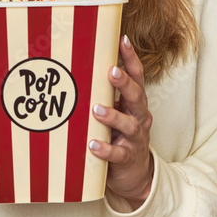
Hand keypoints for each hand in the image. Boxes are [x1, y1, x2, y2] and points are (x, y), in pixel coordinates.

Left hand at [89, 35, 154, 209]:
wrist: (136, 176)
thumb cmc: (120, 137)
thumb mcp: (117, 113)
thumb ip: (103, 96)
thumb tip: (77, 70)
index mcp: (135, 104)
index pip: (137, 77)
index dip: (131, 59)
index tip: (122, 40)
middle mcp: (138, 118)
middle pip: (136, 97)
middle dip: (124, 83)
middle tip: (111, 71)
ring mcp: (135, 139)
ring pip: (129, 124)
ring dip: (113, 116)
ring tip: (96, 110)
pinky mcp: (127, 159)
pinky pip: (118, 154)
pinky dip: (106, 149)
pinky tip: (92, 144)